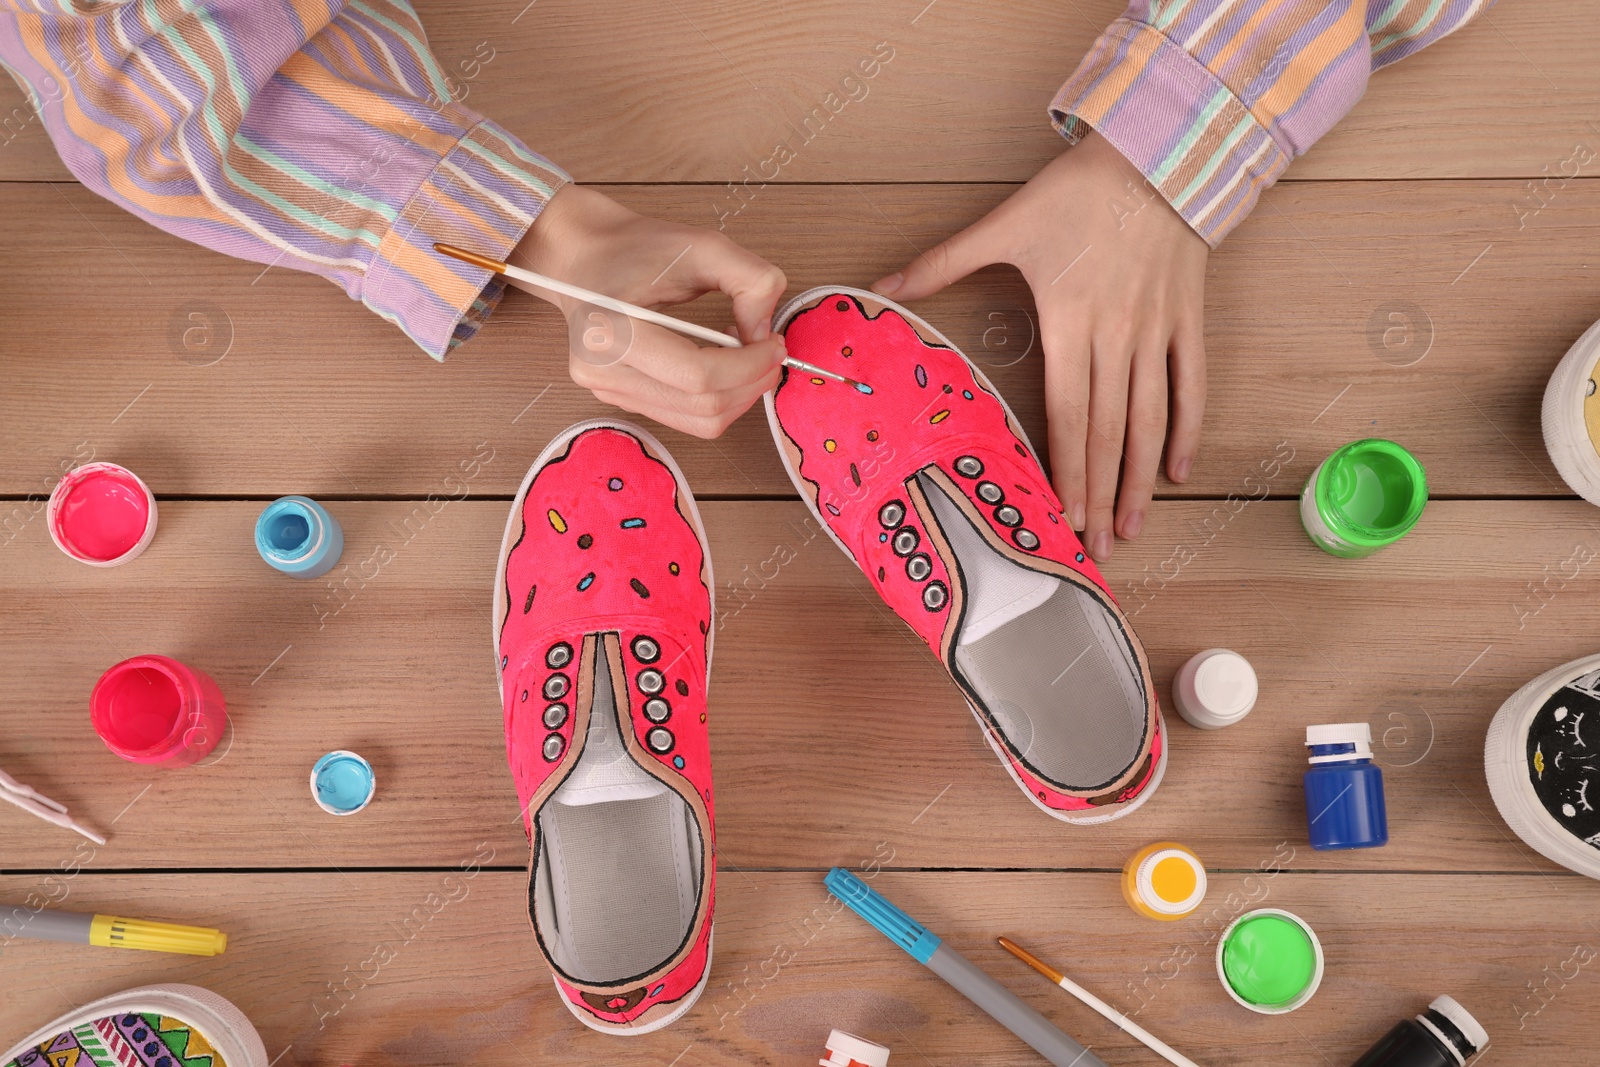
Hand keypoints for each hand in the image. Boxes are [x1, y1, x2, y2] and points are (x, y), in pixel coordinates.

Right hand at [510, 185, 787, 437]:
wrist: (586, 257)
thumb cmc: (636, 249)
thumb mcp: (702, 245)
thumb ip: (751, 280)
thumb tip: (765, 335)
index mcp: (613, 330)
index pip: (697, 375)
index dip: (749, 366)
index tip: (775, 344)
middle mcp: (602, 370)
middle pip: (702, 405)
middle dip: (752, 383)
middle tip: (772, 353)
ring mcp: (606, 391)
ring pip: (697, 422)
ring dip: (738, 395)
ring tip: (745, 356)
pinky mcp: (618, 399)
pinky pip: (684, 418)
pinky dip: (716, 399)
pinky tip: (718, 364)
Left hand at [872, 131, 1207, 560]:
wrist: (1158, 150)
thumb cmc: (1077, 191)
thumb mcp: (1004, 224)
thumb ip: (942, 262)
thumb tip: (883, 287)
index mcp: (1069, 322)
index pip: (1066, 414)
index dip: (1063, 470)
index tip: (1058, 515)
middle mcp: (1116, 336)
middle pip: (1106, 431)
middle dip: (1098, 493)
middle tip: (1093, 546)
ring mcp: (1156, 331)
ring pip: (1150, 419)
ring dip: (1139, 477)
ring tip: (1132, 526)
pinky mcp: (1187, 319)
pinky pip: (1190, 384)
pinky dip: (1187, 429)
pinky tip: (1178, 472)